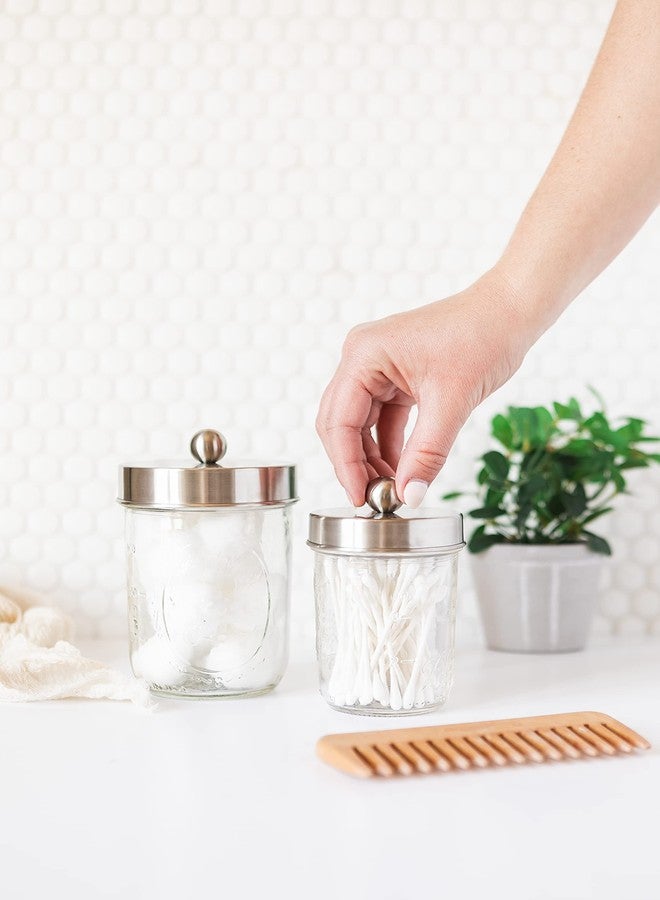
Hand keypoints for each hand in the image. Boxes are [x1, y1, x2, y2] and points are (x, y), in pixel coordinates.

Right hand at [316, 269, 537, 506]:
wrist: (510, 311)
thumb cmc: (482, 337)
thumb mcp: (452, 402)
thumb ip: (427, 454)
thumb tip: (410, 497)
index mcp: (364, 355)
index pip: (339, 421)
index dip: (346, 465)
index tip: (361, 499)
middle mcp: (362, 358)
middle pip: (341, 424)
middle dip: (355, 464)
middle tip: (373, 500)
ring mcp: (377, 366)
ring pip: (360, 425)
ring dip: (372, 458)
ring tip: (392, 491)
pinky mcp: (395, 375)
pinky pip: (382, 418)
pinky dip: (389, 445)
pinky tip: (403, 470)